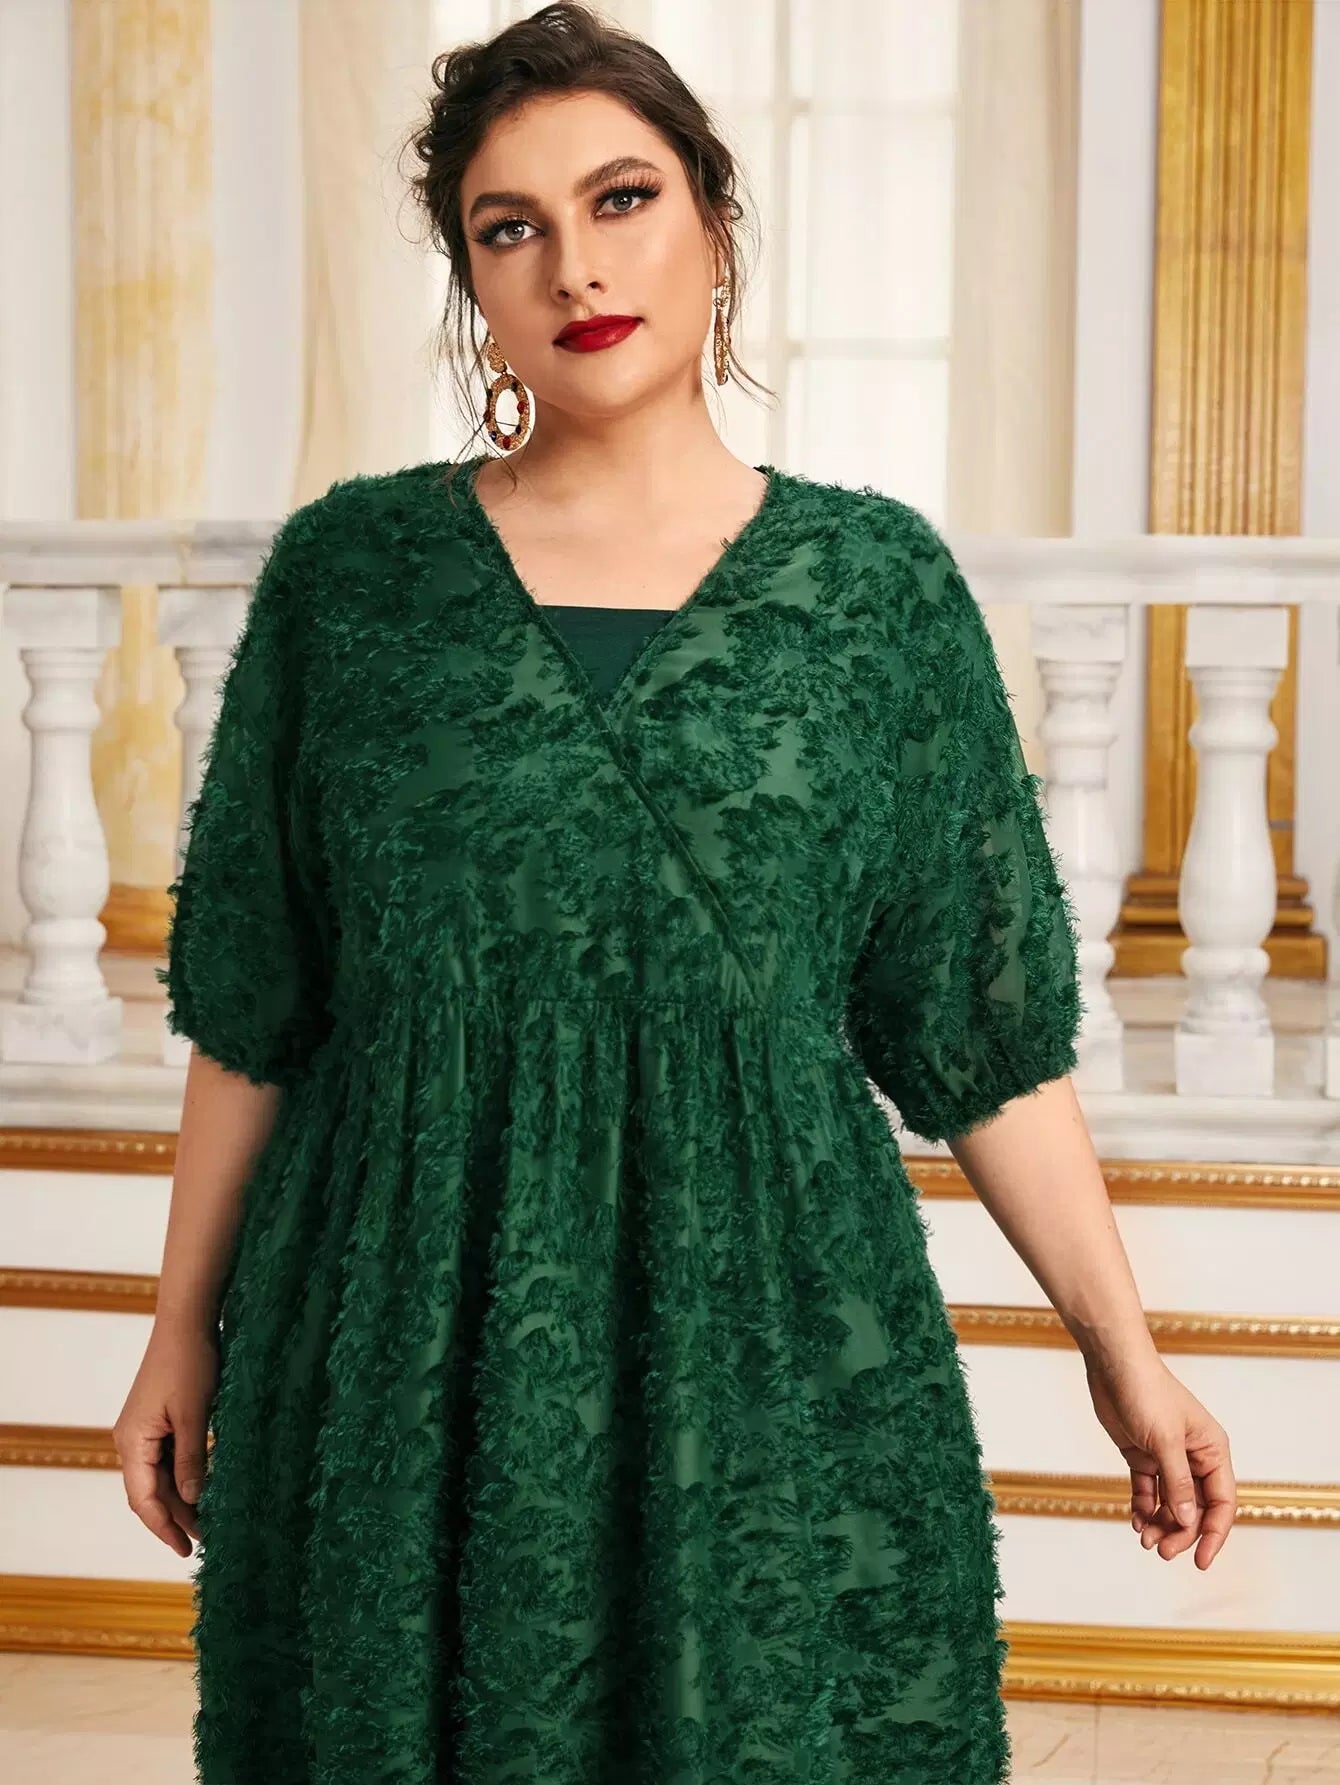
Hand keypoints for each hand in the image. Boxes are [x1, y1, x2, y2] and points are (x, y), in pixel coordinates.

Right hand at [113, 1321, 218, 1557]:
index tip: (186, 1550)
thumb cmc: (190, 1363)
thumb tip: (191, 1501)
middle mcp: (132, 1440)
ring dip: (181, 1499)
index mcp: (133, 1442)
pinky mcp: (159, 1420)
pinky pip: (167, 1458)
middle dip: (175, 1518)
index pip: (143, 1499)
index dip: (164, 1527)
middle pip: (150, 1492)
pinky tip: (204, 1487)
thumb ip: (192, 1460)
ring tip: (207, 1521)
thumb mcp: (195, 1415)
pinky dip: (184, 1476)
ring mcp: (144, 1430)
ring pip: (159, 1477)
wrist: (187, 1321)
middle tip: (205, 1540)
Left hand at [1083, 1350, 1235, 1568]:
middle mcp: (1194, 1457)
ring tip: (1145, 1539)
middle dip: (1180, 1533)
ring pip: (1171, 1503)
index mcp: (1212, 1451)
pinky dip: (1144, 1508)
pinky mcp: (1142, 1456)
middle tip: (1160, 1551)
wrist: (1113, 1366)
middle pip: (1195, 1508)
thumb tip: (1189, 1521)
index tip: (1200, 1561)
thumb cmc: (1146, 1393)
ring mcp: (1167, 1457)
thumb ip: (1178, 1482)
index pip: (1221, 1503)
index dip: (1214, 1534)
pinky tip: (1136, 1522)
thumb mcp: (1164, 1440)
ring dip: (1160, 1524)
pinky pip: (1149, 1491)